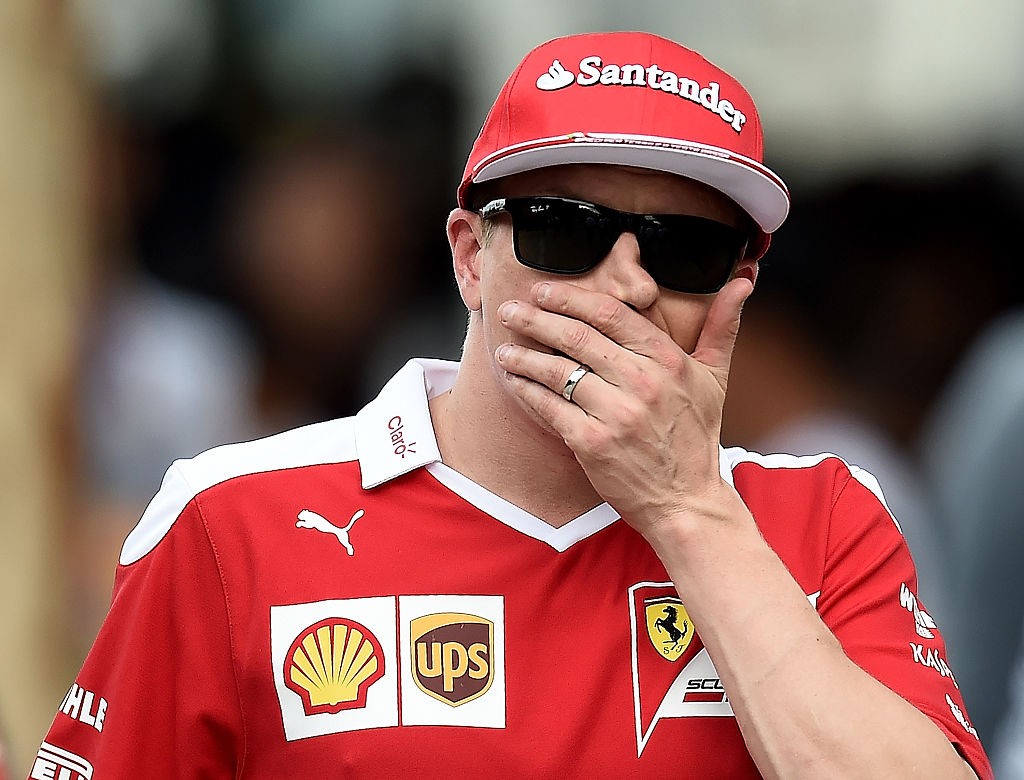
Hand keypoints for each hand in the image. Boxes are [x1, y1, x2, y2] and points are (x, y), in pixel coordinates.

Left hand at [494, 277, 752, 533]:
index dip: (572, 299)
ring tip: (504, 348)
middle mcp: (643, 383)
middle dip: (537, 319)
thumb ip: (722, 327)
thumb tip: (743, 281)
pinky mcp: (593, 443)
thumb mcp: (716, 379)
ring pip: (559, 371)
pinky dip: (528, 391)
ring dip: (525, 355)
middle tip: (510, 310)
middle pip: (577, 337)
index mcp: (668, 360)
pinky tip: (515, 381)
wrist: (686, 501)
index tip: (545, 292)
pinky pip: (550, 407)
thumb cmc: (697, 437)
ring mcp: (616, 414)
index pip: (611, 315)